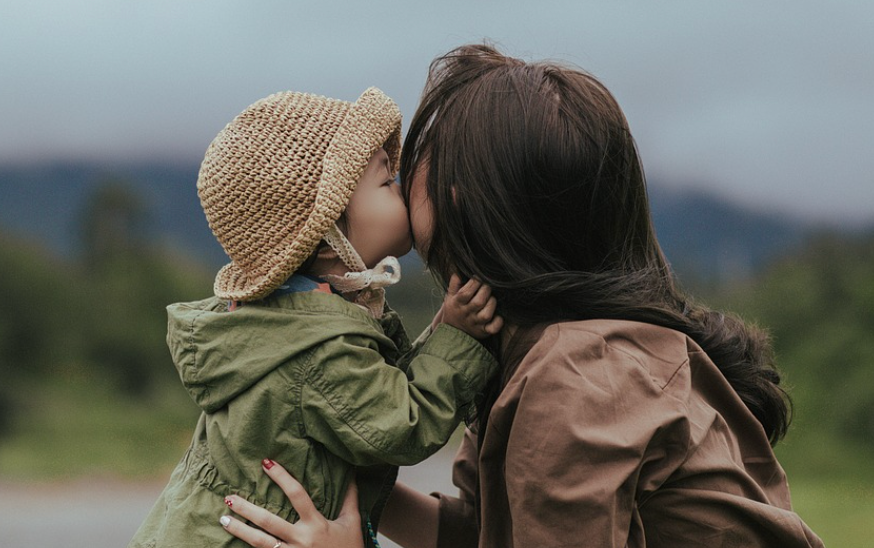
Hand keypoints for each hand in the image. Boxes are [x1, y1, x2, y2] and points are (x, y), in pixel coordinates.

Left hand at [220, 459, 363, 547]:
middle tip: (229, 498)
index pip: (297, 495)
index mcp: (317, 524)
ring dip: (240, 531)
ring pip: (260, 543)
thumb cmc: (350, 546)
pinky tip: (234, 543)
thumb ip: (350, 497)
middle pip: (270, 522)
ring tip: (223, 520)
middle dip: (248, 509)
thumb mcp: (352, 521)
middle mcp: (302, 540)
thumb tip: (352, 472)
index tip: (266, 463)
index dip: (282, 477)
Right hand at [440, 274, 503, 338]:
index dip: (475, 282)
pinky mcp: (483, 331)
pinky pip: (493, 328)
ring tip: (491, 298)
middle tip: (487, 286)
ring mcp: (475, 324)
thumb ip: (453, 285)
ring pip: (486, 314)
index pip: (466, 293)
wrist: (452, 331)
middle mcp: (466, 314)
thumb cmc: (454, 309)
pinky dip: (498, 322)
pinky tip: (497, 315)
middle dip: (486, 290)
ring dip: (492, 303)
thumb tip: (457, 273)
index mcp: (457, 304)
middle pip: (478, 302)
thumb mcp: (450, 297)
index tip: (478, 277)